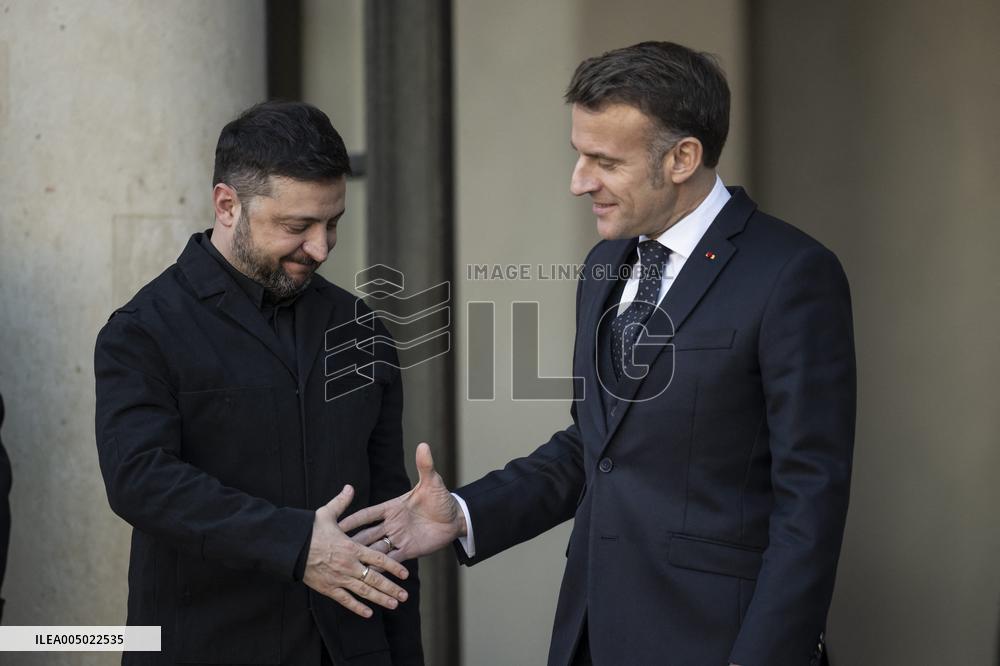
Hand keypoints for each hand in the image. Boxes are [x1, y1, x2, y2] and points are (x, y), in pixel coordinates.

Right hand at [303, 485, 410, 617]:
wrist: (289, 548)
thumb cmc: (308, 530)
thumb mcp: (326, 513)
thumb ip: (341, 502)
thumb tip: (350, 487)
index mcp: (351, 547)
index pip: (378, 558)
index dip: (393, 566)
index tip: (406, 574)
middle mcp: (348, 565)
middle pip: (374, 579)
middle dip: (391, 588)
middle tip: (405, 596)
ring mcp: (339, 578)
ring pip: (363, 592)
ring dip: (380, 599)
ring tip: (394, 605)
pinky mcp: (328, 588)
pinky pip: (345, 600)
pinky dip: (357, 607)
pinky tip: (369, 613)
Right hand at [339, 442, 465, 560]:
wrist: (455, 518)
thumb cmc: (441, 498)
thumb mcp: (432, 482)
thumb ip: (425, 466)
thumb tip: (423, 445)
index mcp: (392, 508)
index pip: (368, 514)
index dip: (353, 519)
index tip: (337, 523)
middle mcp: (392, 524)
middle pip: (367, 534)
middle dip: (352, 541)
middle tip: (335, 550)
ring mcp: (399, 538)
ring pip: (376, 549)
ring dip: (364, 557)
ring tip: (347, 567)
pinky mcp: (408, 551)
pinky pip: (392, 561)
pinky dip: (382, 568)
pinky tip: (370, 576)